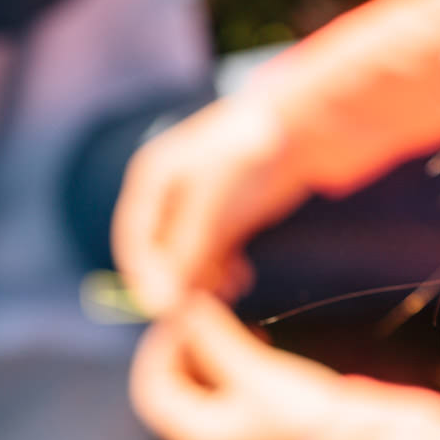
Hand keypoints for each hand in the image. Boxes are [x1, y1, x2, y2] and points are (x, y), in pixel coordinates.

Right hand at [112, 96, 312, 316]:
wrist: (305, 128)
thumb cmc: (251, 155)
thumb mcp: (213, 201)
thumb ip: (186, 250)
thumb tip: (159, 303)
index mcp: (153, 178)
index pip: (134, 239)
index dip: (144, 277)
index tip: (162, 311)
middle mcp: (170, 194)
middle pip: (161, 251)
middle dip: (178, 281)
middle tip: (199, 309)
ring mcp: (200, 205)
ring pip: (190, 256)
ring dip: (203, 278)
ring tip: (228, 289)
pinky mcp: (228, 216)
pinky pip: (215, 253)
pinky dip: (224, 269)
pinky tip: (241, 280)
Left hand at [129, 296, 340, 439]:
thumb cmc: (303, 409)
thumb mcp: (254, 366)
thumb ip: (213, 335)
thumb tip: (183, 302)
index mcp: (194, 437)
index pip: (151, 385)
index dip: (163, 343)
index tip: (188, 312)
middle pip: (171, 390)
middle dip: (187, 348)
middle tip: (212, 316)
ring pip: (197, 393)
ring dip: (209, 357)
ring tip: (242, 328)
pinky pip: (222, 401)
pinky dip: (228, 373)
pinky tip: (258, 350)